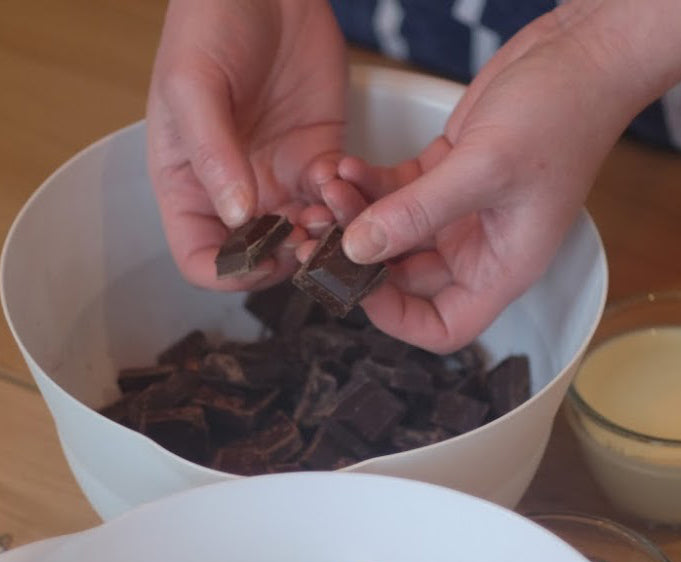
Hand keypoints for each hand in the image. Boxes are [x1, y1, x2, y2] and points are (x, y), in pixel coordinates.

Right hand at [147, 0, 346, 290]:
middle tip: (309, 237)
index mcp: (189, 186)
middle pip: (260, 257)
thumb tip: (237, 218)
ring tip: (329, 205)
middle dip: (287, 257)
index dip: (231, 271)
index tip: (262, 254)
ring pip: (304, 237)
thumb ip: (212, 155)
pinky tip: (341, 177)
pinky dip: (345, 202)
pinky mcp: (318, 161)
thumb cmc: (210, 26)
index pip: (202, 259)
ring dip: (322, 234)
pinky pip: (336, 203)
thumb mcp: (194, 87)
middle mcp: (235, 193)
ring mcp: (279, 181)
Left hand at [319, 8, 637, 352]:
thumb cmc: (561, 117)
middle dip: (363, 258)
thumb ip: (417, 212)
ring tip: (332, 188)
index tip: (359, 286)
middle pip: (407, 281)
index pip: (444, 326)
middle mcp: (478, 249)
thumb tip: (358, 249)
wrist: (581, 57)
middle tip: (327, 230)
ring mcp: (460, 214)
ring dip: (359, 217)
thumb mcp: (485, 168)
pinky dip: (369, 185)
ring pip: (394, 235)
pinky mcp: (446, 176)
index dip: (399, 320)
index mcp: (500, 268)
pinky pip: (395, 195)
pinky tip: (348, 166)